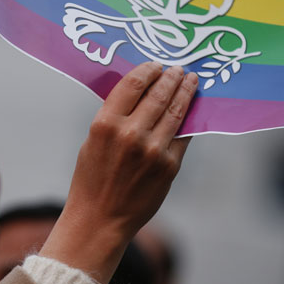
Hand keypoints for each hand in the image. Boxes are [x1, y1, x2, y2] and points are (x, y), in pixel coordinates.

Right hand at [40, 62, 197, 283]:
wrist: (100, 218)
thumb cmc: (92, 179)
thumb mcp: (93, 141)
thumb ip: (114, 117)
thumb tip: (140, 93)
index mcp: (105, 124)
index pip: (133, 84)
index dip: (149, 70)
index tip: (157, 64)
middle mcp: (130, 134)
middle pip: (159, 93)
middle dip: (172, 77)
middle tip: (179, 69)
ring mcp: (153, 150)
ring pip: (176, 111)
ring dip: (186, 92)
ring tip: (191, 81)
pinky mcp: (169, 166)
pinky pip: (183, 135)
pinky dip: (188, 120)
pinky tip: (192, 109)